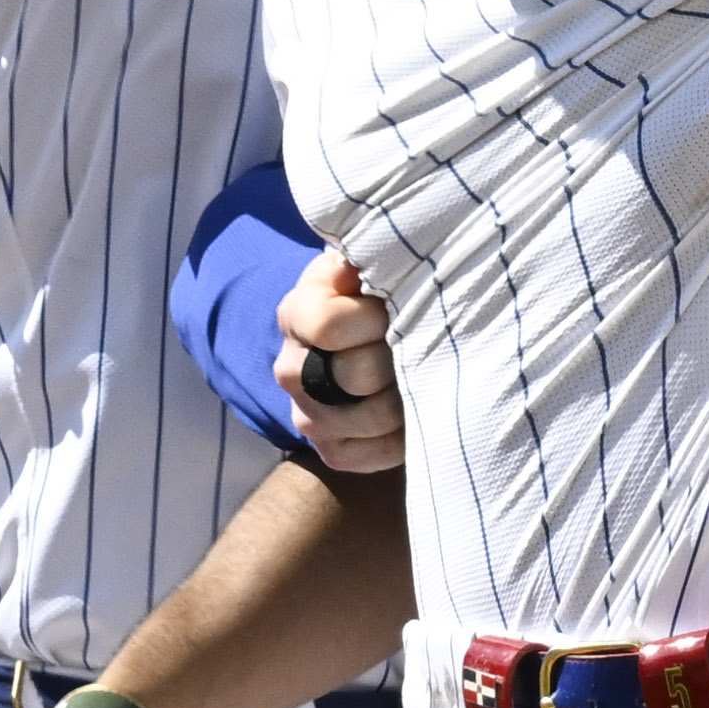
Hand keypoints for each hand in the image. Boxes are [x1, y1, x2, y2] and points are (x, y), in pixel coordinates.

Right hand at [273, 250, 403, 471]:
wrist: (389, 340)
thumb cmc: (387, 295)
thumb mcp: (375, 264)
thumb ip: (370, 255)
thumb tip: (364, 257)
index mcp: (296, 313)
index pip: (326, 325)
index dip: (371, 320)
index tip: (391, 310)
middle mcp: (290, 368)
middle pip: (355, 375)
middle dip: (398, 358)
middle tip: (416, 344)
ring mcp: (307, 416)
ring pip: (371, 417)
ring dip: (407, 396)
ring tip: (418, 374)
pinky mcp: (331, 451)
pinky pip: (373, 453)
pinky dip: (404, 435)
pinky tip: (411, 409)